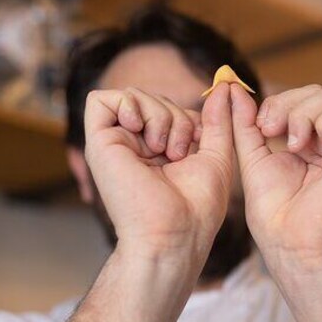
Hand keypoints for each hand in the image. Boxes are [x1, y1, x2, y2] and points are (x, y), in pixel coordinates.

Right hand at [84, 84, 234, 263]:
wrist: (175, 235)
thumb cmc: (197, 207)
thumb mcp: (216, 154)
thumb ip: (218, 120)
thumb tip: (224, 87)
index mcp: (157, 151)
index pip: (170, 109)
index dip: (189, 116)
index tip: (200, 143)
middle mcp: (133, 146)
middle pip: (152, 98)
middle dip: (176, 116)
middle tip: (179, 152)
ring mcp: (115, 144)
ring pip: (132, 96)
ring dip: (158, 114)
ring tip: (163, 149)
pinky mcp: (98, 144)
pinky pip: (100, 99)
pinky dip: (127, 105)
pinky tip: (141, 130)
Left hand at [230, 84, 321, 272]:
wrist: (295, 244)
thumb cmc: (275, 213)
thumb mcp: (252, 159)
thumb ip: (245, 125)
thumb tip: (234, 91)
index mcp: (305, 141)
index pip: (296, 98)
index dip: (277, 102)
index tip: (261, 126)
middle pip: (315, 92)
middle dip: (287, 104)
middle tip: (272, 130)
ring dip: (304, 115)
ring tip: (295, 146)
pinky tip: (318, 150)